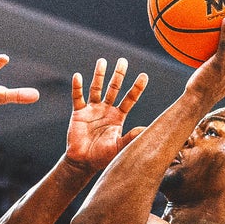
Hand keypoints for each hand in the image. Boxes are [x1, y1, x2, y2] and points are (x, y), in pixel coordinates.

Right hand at [64, 57, 148, 171]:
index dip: (136, 88)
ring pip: (96, 88)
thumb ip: (132, 137)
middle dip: (118, 75)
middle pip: (113, 88)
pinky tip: (78, 76)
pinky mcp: (78, 113)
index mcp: (118, 116)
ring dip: (99, 75)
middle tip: (123, 61)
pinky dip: (77, 87)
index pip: (130, 99)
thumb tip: (147, 129)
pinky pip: (78, 97)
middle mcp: (106, 110)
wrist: (83, 162)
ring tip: (102, 61)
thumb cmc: (103, 157)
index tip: (144, 76)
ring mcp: (92, 110)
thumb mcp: (119, 147)